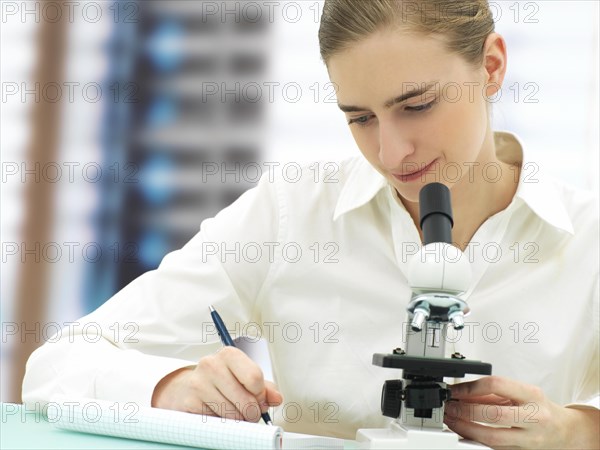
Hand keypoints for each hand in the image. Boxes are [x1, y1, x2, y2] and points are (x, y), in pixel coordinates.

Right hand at [151, 346, 282, 421]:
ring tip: (232, 412)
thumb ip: (264, 388)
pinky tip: (216, 413)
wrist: (185, 389)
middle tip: (248, 413)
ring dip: (237, 420)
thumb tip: (277, 398)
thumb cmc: (220, 383)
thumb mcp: (243, 379)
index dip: (260, 395)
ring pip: (233, 414)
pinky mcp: (190, 402)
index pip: (254, 377)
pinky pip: (217, 422)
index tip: (258, 398)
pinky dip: (221, 424)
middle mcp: (211, 364)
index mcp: (229, 354)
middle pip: (246, 400)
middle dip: (251, 412)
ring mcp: (198, 383)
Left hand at [444, 375, 599, 448]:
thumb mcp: (520, 392)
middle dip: (465, 411)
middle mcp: (533, 416)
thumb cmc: (540, 407)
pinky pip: (495, 448)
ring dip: (466, 429)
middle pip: (493, 414)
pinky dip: (475, 441)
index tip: (455, 390)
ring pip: (492, 437)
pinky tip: (463, 434)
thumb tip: (461, 392)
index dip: (471, 387)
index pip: (496, 385)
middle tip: (449, 407)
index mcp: (531, 395)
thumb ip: (492, 392)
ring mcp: (529, 438)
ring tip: (451, 420)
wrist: (563, 431)